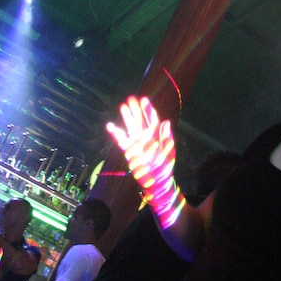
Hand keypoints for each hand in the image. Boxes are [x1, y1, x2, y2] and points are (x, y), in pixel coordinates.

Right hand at [106, 96, 184, 228]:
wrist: (157, 181)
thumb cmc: (165, 166)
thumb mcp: (169, 151)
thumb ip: (166, 136)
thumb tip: (165, 122)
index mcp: (156, 135)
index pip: (151, 120)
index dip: (147, 110)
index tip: (143, 99)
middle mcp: (146, 137)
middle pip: (139, 121)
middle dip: (135, 110)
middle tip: (130, 98)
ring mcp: (137, 143)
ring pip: (130, 127)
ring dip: (127, 118)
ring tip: (122, 106)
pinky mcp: (129, 151)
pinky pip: (121, 140)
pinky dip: (116, 133)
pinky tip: (110, 126)